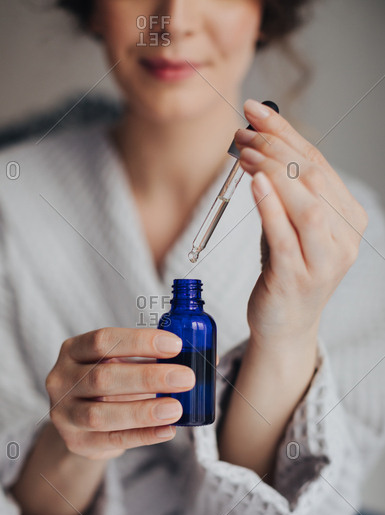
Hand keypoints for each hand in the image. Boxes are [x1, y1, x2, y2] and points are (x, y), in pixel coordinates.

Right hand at [45, 328, 194, 460]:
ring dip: (143, 411)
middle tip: (186, 377)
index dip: (140, 342)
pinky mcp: (76, 442)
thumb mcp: (122, 362)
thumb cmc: (110, 383)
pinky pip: (111, 440)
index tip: (176, 344)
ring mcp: (64, 413)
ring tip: (177, 408)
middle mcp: (61, 380)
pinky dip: (142, 436)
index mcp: (73, 350)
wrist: (80, 420)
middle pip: (103, 377)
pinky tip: (167, 430)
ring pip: (101, 414)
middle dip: (148, 377)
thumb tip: (209, 358)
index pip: (103, 340)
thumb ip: (156, 358)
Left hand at [234, 98, 367, 350]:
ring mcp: (323, 262)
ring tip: (244, 152)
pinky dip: (271, 207)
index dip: (287, 134)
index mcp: (349, 219)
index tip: (257, 111)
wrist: (285, 324)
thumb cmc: (284, 269)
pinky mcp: (296, 279)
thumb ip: (283, 190)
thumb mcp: (288, 224)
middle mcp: (344, 238)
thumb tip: (258, 140)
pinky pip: (285, 237)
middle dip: (276, 148)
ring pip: (307, 205)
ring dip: (273, 171)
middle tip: (243, 132)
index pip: (319, 164)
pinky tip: (254, 182)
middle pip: (314, 179)